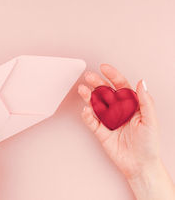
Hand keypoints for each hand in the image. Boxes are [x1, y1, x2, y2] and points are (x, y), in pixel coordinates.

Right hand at [78, 64, 174, 199]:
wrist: (140, 165)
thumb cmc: (148, 144)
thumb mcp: (150, 120)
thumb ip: (146, 101)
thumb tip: (142, 82)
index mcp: (130, 105)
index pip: (120, 86)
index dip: (112, 75)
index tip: (104, 68)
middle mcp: (118, 110)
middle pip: (105, 92)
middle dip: (97, 83)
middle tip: (89, 76)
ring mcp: (108, 119)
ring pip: (96, 104)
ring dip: (88, 96)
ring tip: (82, 90)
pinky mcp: (101, 131)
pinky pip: (92, 121)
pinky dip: (87, 115)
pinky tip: (86, 110)